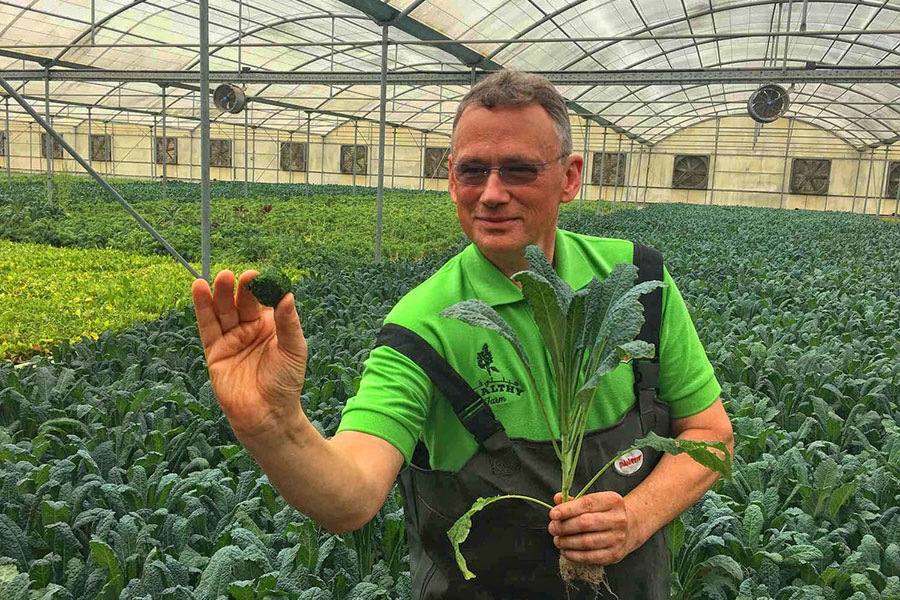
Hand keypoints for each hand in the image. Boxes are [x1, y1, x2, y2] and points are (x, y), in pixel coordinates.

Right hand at [191, 269, 307, 438]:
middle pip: (241, 302)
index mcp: (271, 324)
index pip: (263, 299)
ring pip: (223, 311)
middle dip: (237, 289)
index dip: (259, 287)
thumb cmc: (286, 382)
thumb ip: (289, 323)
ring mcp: (231, 338)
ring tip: (219, 278)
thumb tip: (288, 294)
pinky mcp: (214, 351)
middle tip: (233, 276)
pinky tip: (199, 289)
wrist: (269, 415)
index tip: (257, 275)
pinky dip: (202, 308)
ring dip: (219, 294)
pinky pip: (207, 326)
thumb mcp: (294, 349)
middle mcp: (249, 327)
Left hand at [547, 491, 637, 564]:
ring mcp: (618, 538)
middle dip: (564, 526)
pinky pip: (590, 557)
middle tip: (552, 528)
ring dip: (566, 542)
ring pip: (586, 541)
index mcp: (613, 501)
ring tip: (557, 540)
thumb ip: (574, 500)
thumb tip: (557, 499)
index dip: (567, 509)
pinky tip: (566, 551)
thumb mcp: (594, 501)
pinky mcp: (615, 554)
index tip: (553, 514)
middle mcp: (618, 519)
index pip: (587, 504)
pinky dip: (574, 555)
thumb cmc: (605, 513)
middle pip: (585, 523)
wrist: (630, 528)